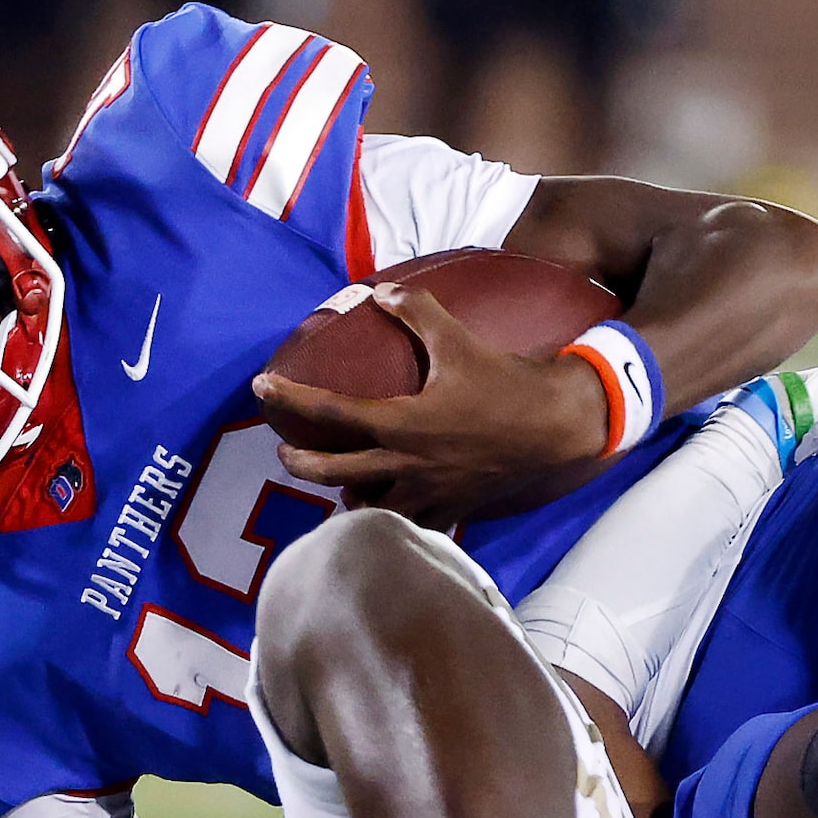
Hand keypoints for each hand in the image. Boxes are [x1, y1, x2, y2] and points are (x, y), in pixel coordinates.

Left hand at [251, 282, 611, 525]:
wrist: (556, 426)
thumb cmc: (505, 381)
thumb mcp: (458, 339)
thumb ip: (416, 312)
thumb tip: (381, 292)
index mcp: (402, 422)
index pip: (332, 411)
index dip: (291, 397)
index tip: (261, 388)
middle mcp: (407, 463)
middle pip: (336, 472)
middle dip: (302, 462)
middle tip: (285, 451)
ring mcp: (429, 491)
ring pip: (369, 509)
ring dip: (347, 497)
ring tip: (339, 484)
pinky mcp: (452, 507)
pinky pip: (411, 524)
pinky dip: (392, 520)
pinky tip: (388, 511)